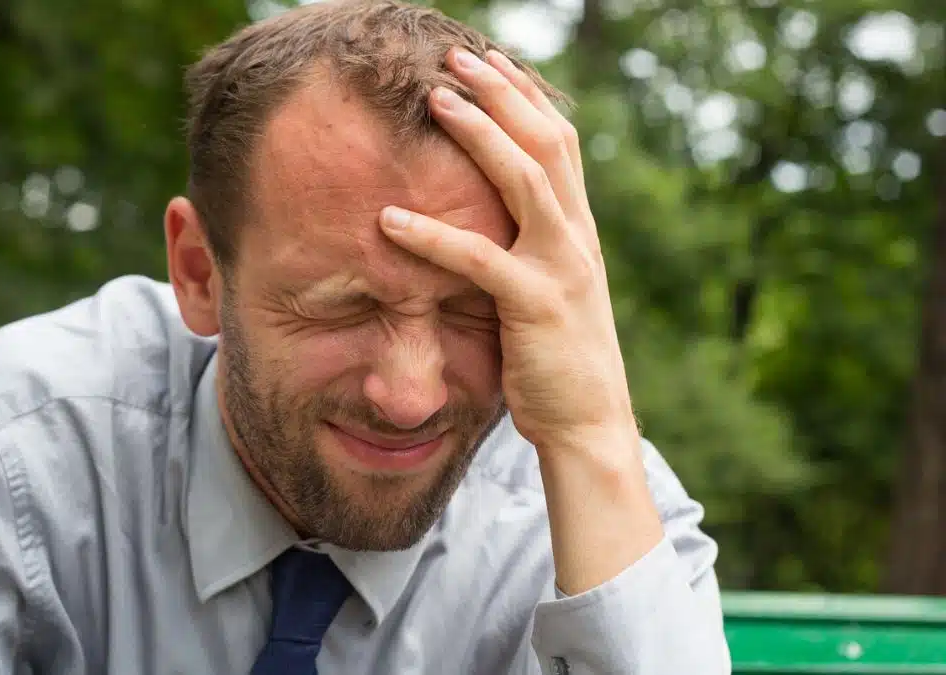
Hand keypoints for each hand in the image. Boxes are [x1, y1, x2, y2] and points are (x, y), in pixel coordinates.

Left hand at [379, 47, 636, 458]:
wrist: (589, 424)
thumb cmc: (557, 360)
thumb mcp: (549, 290)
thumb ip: (528, 249)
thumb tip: (491, 219)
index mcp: (578, 230)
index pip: (558, 142)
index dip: (524, 96)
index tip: (489, 60)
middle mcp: (577, 238)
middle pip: (545, 142)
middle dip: (501, 92)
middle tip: (455, 56)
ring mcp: (562, 267)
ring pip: (523, 180)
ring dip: (478, 134)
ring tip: (434, 100)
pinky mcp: (536, 306)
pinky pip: (478, 260)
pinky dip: (431, 236)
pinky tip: (388, 221)